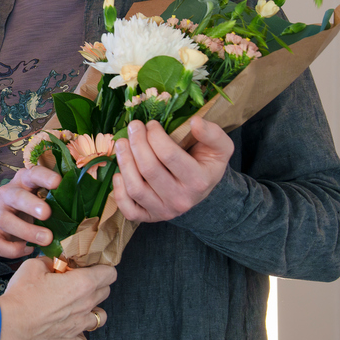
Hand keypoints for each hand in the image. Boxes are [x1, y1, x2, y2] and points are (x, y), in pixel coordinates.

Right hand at [0, 166, 61, 257]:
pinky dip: (14, 249)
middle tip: (47, 213)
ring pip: (6, 220)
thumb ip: (58, 198)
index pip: (33, 174)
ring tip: (46, 239)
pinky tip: (29, 250)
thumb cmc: (32, 209)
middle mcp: (7, 194)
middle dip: (31, 204)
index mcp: (24, 182)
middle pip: (16, 196)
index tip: (58, 182)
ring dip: (26, 230)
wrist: (3, 224)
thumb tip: (88, 201)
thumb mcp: (43, 198)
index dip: (44, 177)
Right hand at [0, 257, 113, 339]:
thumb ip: (49, 261)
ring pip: (101, 317)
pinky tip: (67, 327)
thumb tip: (53, 263)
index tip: (91, 267)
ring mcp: (80, 326)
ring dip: (91, 310)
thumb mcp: (33, 266)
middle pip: (106, 292)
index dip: (101, 267)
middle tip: (76, 282)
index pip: (110, 273)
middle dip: (95, 285)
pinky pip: (84, 339)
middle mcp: (86, 305)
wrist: (9, 325)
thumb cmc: (21, 295)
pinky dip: (79, 333)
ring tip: (76, 307)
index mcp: (82, 284)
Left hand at [112, 117, 233, 222]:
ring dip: (124, 162)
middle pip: (149, 169)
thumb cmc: (206, 163)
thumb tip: (194, 122)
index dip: (155, 135)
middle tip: (133, 127)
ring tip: (122, 143)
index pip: (169, 155)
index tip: (151, 124)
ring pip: (136, 188)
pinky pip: (128, 209)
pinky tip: (119, 173)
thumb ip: (212, 133)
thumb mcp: (220, 147)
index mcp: (198, 181)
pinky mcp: (149, 217)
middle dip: (136, 143)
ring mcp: (164, 211)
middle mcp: (181, 199)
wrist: (202, 190)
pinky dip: (118, 191)